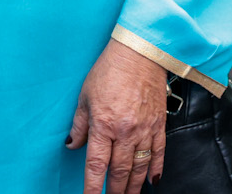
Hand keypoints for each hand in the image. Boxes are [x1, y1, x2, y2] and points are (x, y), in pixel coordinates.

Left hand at [66, 40, 167, 193]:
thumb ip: (79, 124)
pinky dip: (156, 168)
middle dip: (115, 191)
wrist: (141, 51)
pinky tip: (153, 180)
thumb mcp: (85, 96)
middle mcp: (125, 131)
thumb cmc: (110, 69)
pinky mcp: (159, 123)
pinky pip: (159, 151)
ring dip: (134, 186)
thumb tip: (73, 144)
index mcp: (103, 124)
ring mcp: (145, 128)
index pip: (96, 165)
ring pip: (140, 166)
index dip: (92, 187)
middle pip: (119, 171)